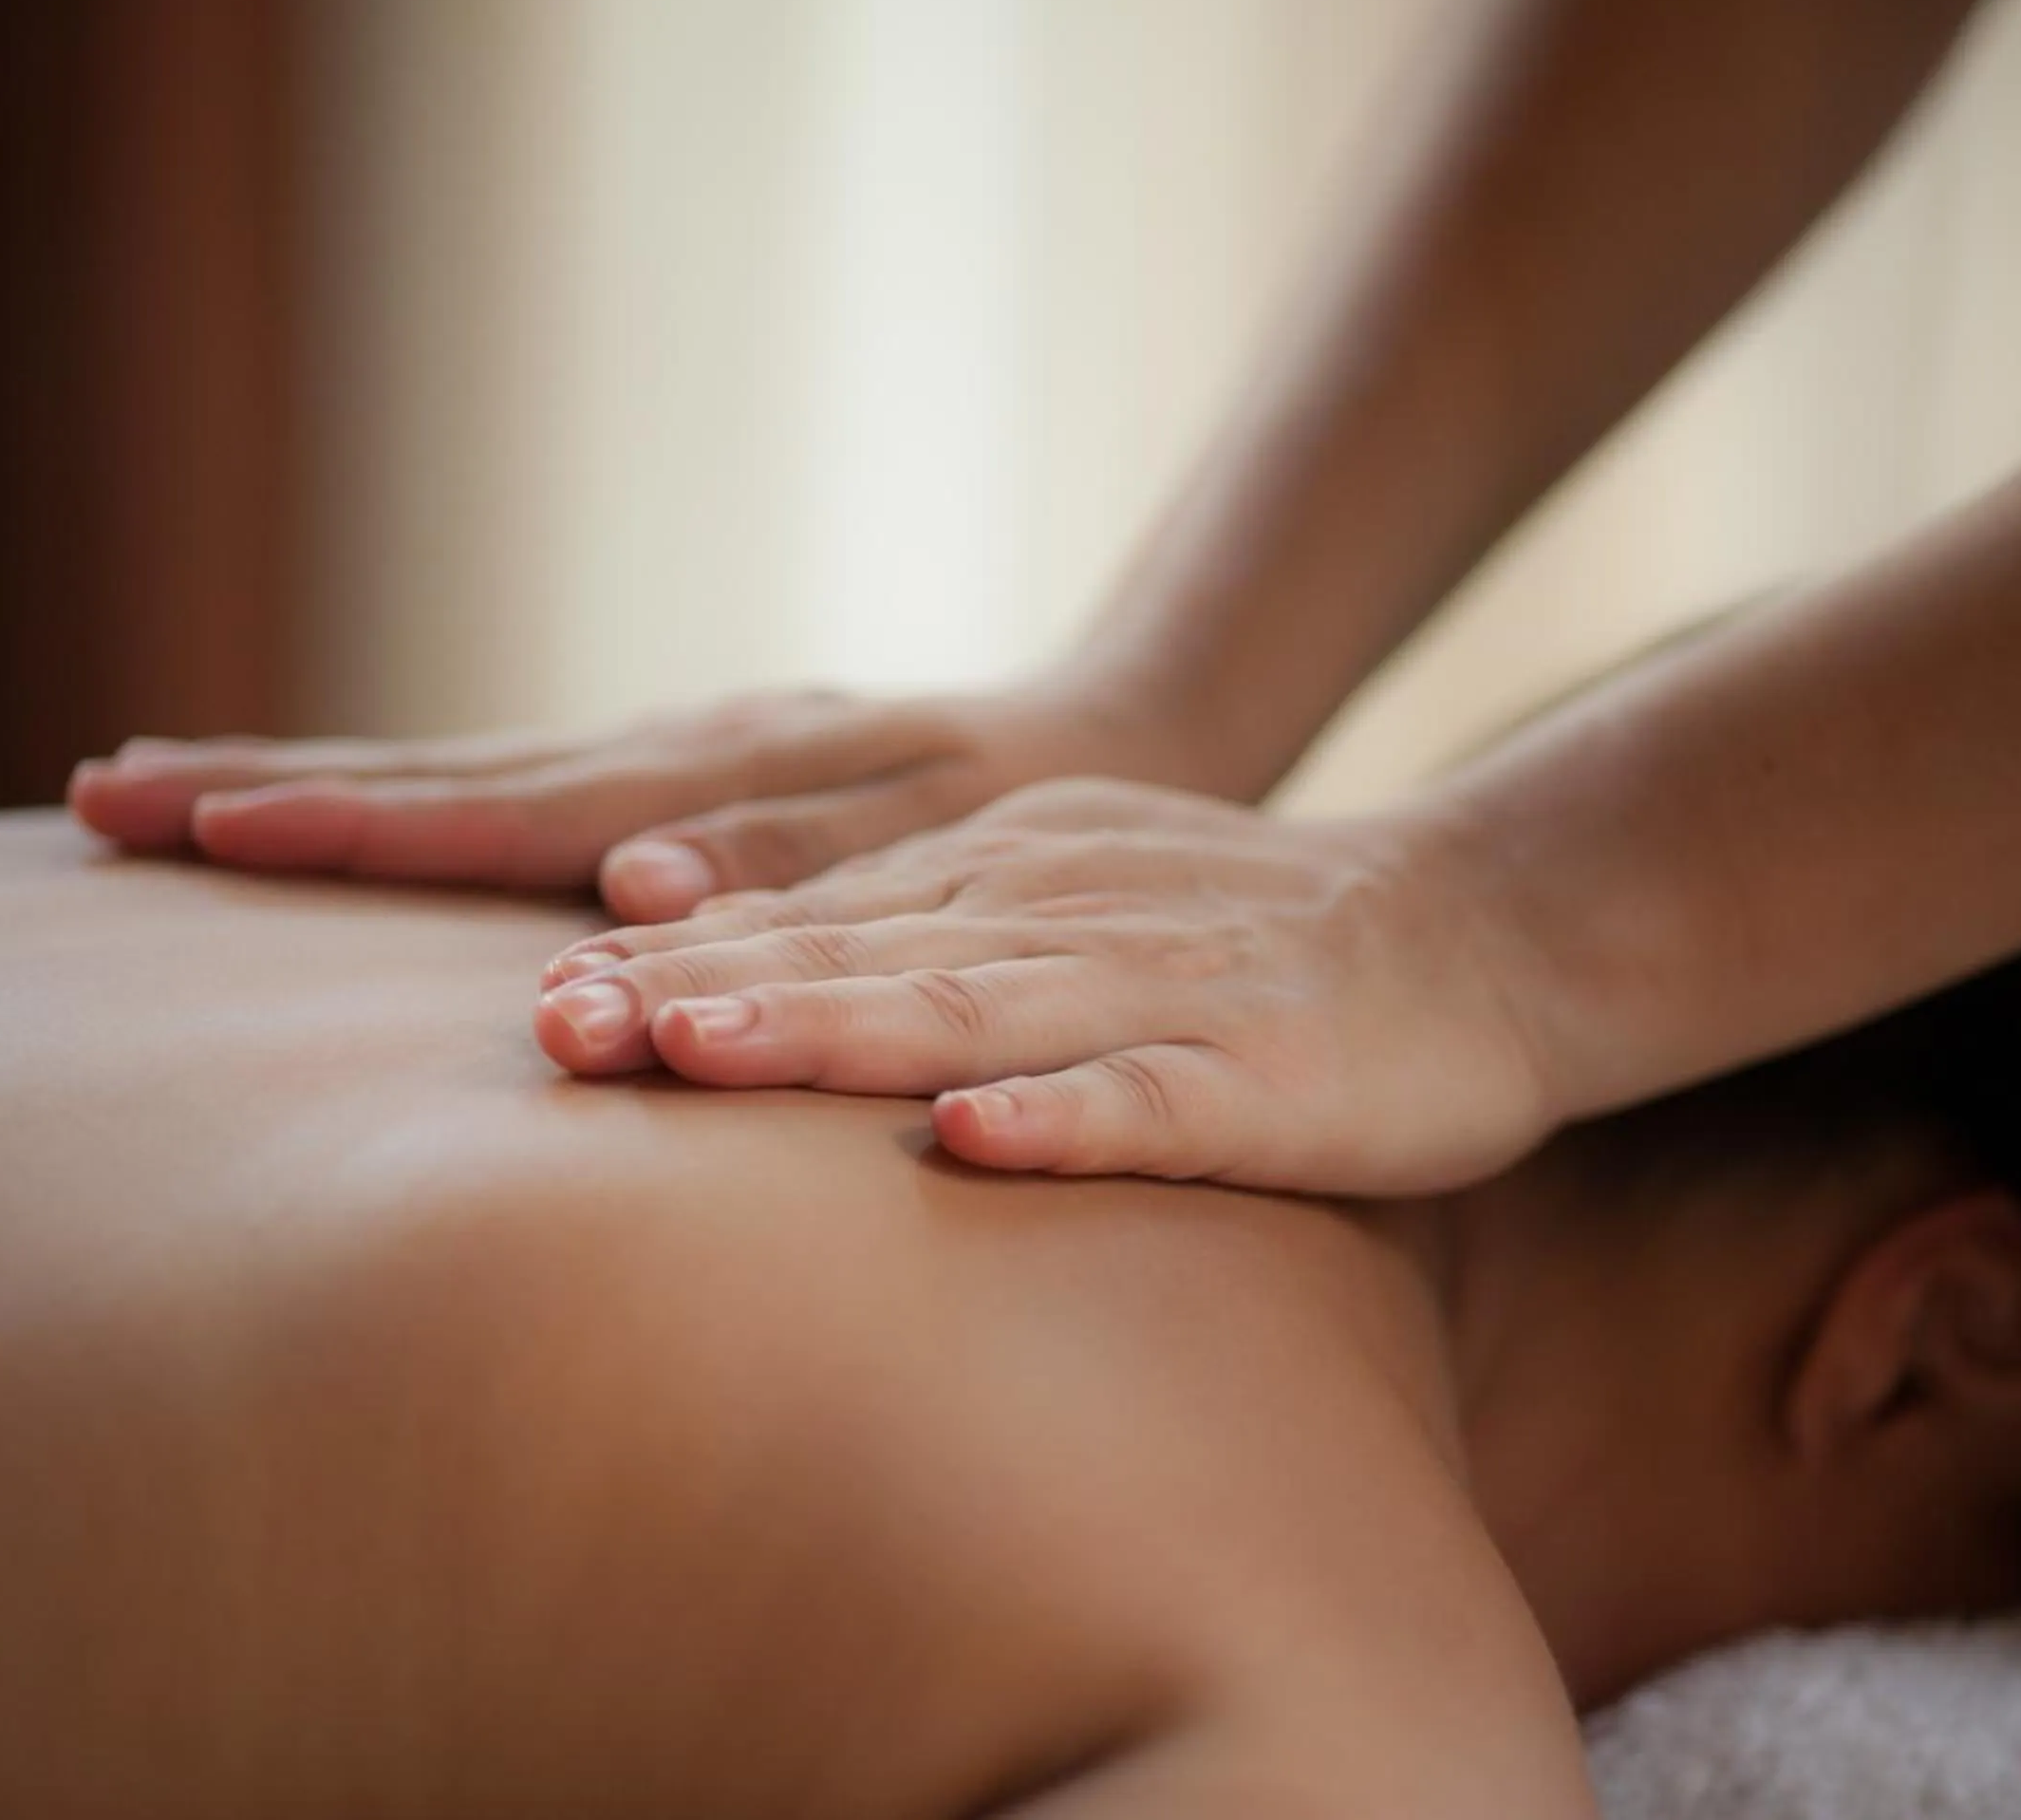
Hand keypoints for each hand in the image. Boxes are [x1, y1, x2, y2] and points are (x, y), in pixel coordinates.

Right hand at [67, 681, 1221, 921]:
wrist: (1118, 732)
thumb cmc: (1040, 805)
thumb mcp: (947, 833)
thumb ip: (795, 865)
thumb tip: (625, 882)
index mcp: (711, 776)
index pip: (490, 812)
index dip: (340, 830)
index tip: (192, 827)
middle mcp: (668, 756)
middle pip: (436, 778)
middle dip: (269, 794)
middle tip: (97, 797)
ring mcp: (668, 759)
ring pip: (461, 777)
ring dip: (312, 792)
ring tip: (159, 797)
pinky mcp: (685, 777)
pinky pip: (517, 796)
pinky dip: (413, 807)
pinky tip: (340, 821)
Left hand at [531, 779, 1569, 1194]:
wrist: (1481, 927)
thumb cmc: (1250, 947)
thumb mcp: (1066, 900)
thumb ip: (920, 936)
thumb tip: (733, 977)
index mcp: (1004, 877)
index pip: (811, 918)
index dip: (673, 957)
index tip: (539, 1003)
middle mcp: (1057, 917)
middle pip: (853, 959)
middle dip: (696, 995)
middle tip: (552, 1031)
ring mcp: (1158, 992)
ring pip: (970, 1012)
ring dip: (831, 1031)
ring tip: (697, 1053)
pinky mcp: (1262, 1075)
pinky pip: (1148, 1101)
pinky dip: (1060, 1119)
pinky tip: (974, 1142)